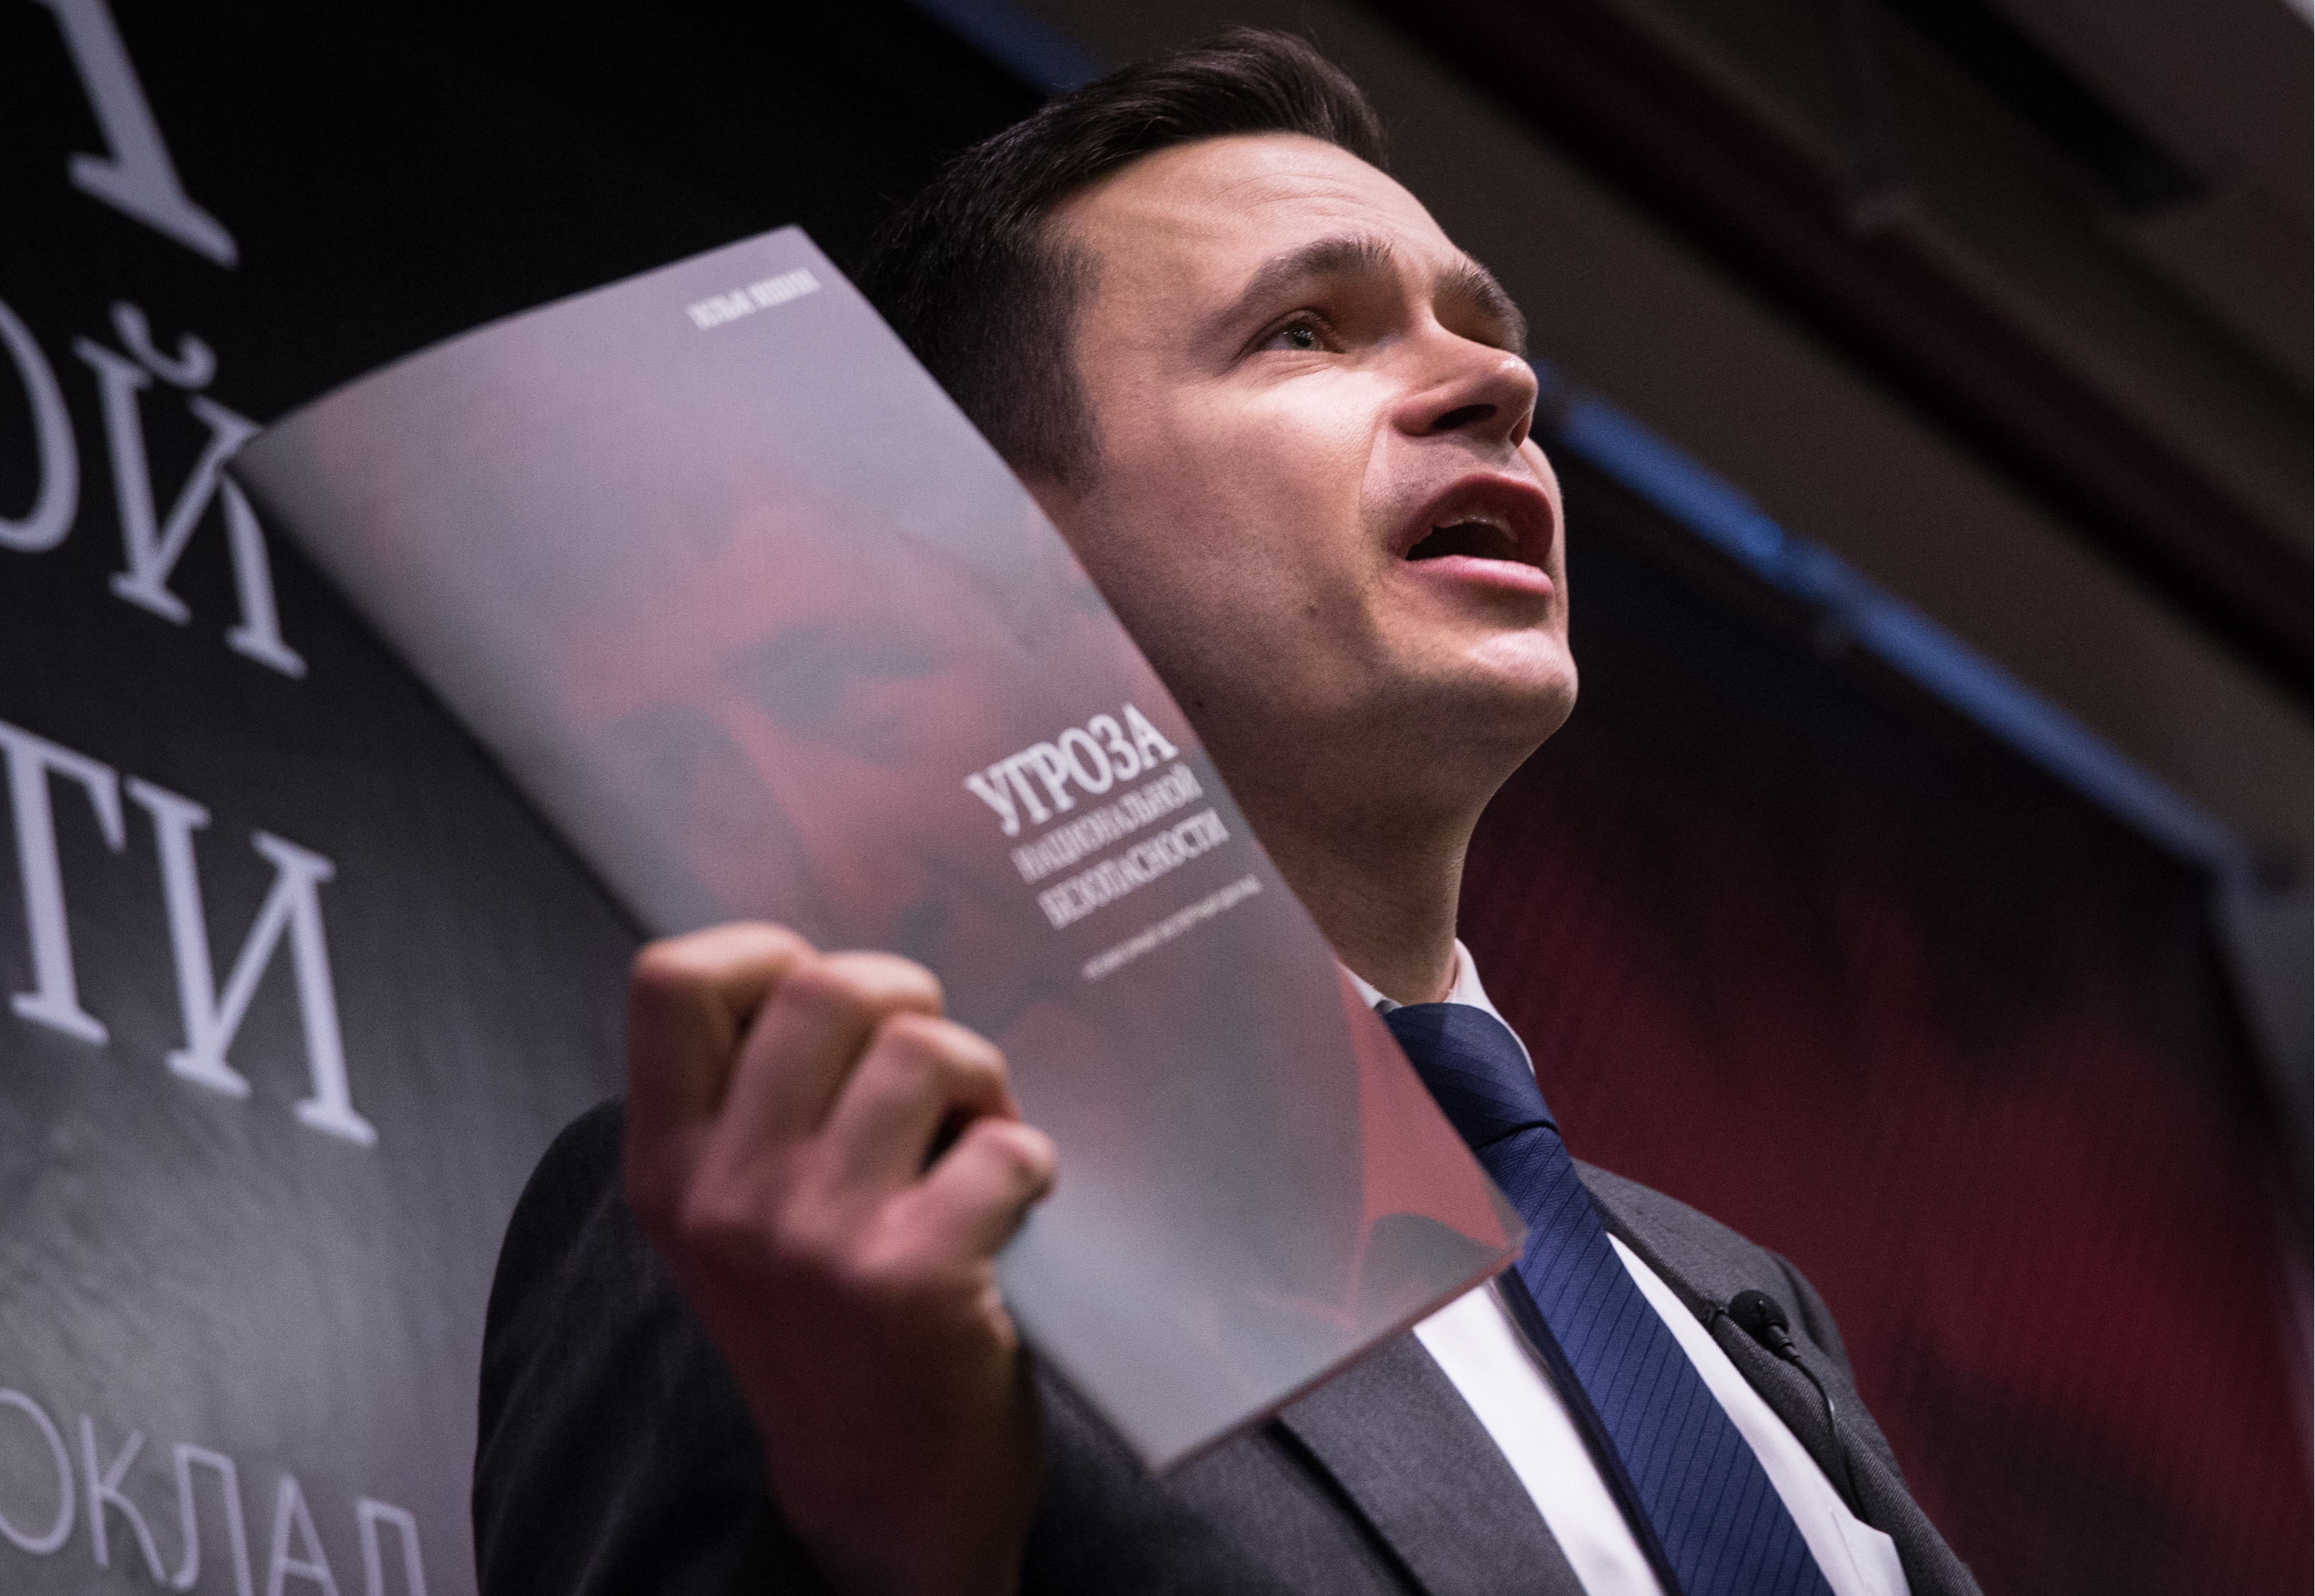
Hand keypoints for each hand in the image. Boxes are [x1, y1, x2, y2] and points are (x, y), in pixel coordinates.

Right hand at [622, 924, 1058, 1595]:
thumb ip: (757, 1101)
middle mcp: (723, 1197)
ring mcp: (812, 1238)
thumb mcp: (741, 1217)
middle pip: (826, 986)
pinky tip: (1012, 1208)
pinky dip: (1029, 1162)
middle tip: (936, 1074)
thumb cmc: (833, 1328)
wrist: (883, 1498)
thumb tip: (839, 963)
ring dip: (982, 1084)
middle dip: (911, 1004)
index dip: (767, 952)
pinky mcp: (909, 1277)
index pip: (670, 977)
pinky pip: (1002, 1144)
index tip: (828, 1004)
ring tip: (978, 1143)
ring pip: (926, 1049)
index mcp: (667, 1167)